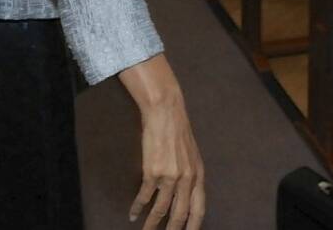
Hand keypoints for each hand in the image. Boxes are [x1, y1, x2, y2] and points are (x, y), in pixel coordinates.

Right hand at [119, 55, 205, 228]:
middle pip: (180, 214)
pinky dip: (138, 207)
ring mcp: (170, 176)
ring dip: (151, 224)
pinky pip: (145, 196)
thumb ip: (190, 176)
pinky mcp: (153, 171)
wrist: (166, 113)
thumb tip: (184, 197)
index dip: (193, 225)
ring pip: (161, 210)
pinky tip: (133, 213)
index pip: (199, 208)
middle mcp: (187, 178)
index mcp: (198, 174)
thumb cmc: (178, 132)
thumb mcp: (192, 155)